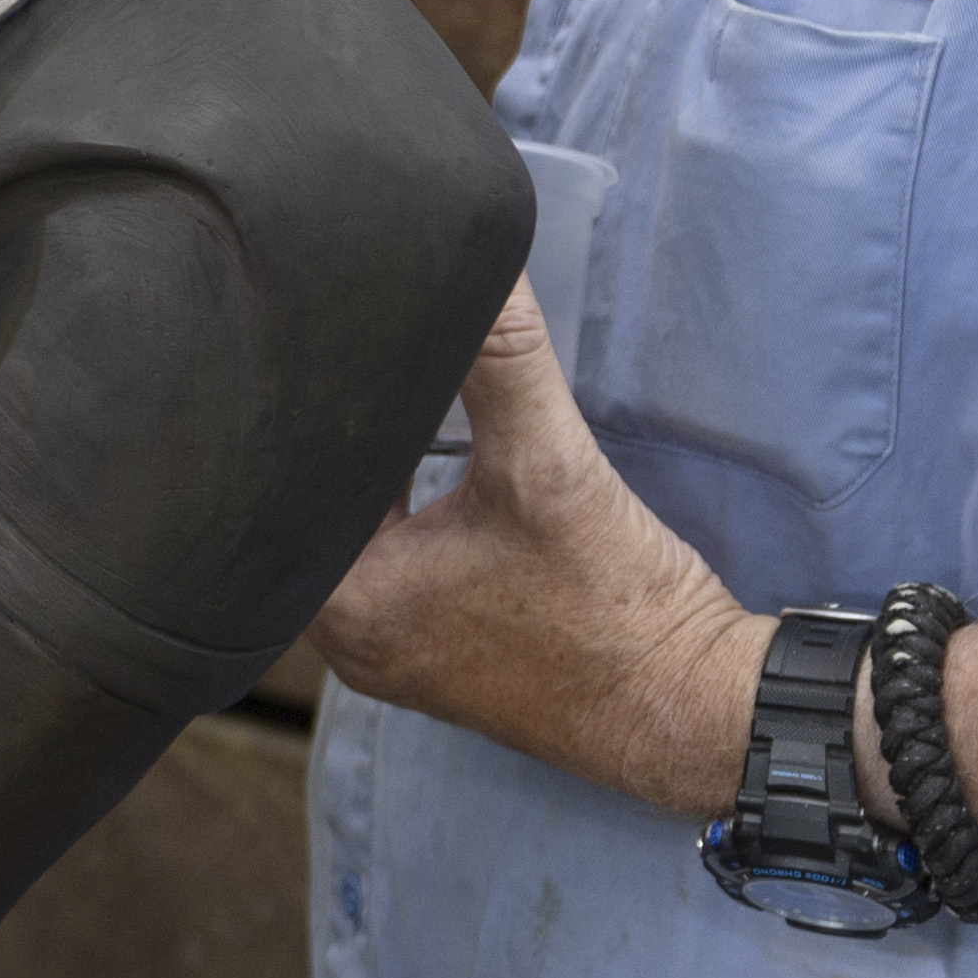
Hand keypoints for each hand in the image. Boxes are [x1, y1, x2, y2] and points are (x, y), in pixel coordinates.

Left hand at [309, 279, 757, 815]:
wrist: (698, 712)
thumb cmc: (619, 611)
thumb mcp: (551, 466)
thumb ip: (503, 358)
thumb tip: (481, 265)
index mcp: (343, 608)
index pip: (280, 487)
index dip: (293, 414)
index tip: (310, 346)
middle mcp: (349, 642)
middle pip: (314, 509)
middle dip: (342, 437)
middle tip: (356, 356)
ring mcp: (396, 652)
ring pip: (356, 534)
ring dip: (379, 470)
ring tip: (399, 395)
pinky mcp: (443, 652)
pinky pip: (398, 563)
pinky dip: (412, 511)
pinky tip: (440, 459)